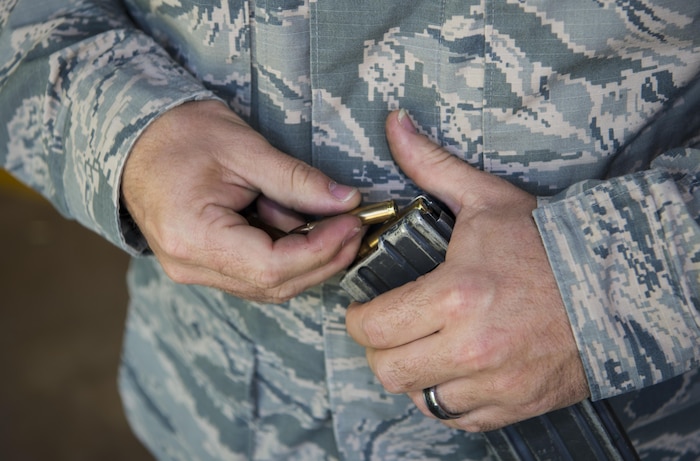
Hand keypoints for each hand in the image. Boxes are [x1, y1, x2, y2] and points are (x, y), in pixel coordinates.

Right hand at [121, 100, 362, 302]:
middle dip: (324, 258)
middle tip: (355, 225)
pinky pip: (257, 274)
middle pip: (275, 285)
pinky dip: (289, 256)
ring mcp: (196, 270)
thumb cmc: (180, 135)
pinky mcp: (205, 265)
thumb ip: (297, 180)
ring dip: (309, 258)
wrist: (135, 140)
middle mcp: (190, 266)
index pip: (271, 267)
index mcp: (193, 237)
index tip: (352, 222)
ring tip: (332, 222)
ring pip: (270, 285)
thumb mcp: (243, 148)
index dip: (320, 250)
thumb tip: (347, 201)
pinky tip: (304, 228)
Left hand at [345, 110, 588, 431]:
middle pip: (388, 369)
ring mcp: (495, 383)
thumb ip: (430, 165)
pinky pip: (457, 417)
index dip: (358, 318)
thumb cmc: (549, 243)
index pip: (372, 326)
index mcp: (455, 296)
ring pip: (419, 397)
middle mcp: (471, 348)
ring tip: (422, 348)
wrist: (618, 285)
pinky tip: (453, 370)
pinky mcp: (514, 405)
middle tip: (390, 329)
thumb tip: (393, 122)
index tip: (366, 309)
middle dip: (379, 348)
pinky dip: (446, 398)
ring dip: (412, 374)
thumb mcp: (486, 199)